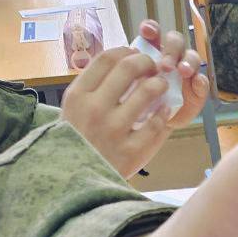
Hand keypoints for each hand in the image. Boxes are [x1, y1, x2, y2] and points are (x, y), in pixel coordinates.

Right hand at [60, 31, 204, 179]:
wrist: (74, 185)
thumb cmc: (77, 143)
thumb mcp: (72, 111)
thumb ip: (92, 87)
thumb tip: (121, 60)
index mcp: (78, 96)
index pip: (106, 59)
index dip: (126, 51)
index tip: (135, 54)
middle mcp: (94, 110)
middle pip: (128, 68)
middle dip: (146, 62)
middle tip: (153, 67)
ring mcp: (113, 131)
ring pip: (147, 92)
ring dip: (160, 84)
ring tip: (162, 86)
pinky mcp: (130, 152)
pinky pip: (155, 125)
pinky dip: (163, 114)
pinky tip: (164, 111)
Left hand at [136, 19, 207, 130]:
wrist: (149, 126)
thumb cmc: (137, 103)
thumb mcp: (127, 89)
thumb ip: (127, 75)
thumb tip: (124, 59)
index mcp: (152, 51)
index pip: (154, 32)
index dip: (151, 28)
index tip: (146, 32)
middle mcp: (170, 57)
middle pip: (175, 42)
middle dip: (171, 49)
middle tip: (165, 65)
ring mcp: (186, 72)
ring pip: (191, 57)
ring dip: (188, 61)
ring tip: (183, 71)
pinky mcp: (197, 89)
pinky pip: (202, 82)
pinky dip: (200, 81)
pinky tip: (197, 82)